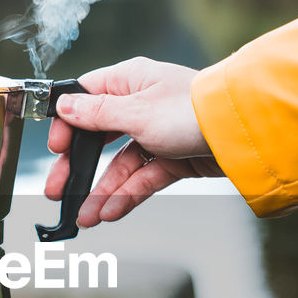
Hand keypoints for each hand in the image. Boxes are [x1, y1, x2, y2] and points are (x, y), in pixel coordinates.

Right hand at [44, 57, 222, 226]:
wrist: (240, 133)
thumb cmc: (191, 110)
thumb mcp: (136, 112)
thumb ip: (97, 114)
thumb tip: (64, 106)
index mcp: (130, 82)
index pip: (86, 99)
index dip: (67, 124)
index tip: (56, 148)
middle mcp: (141, 106)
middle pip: (99, 138)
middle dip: (78, 167)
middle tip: (58, 189)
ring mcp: (157, 134)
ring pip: (120, 165)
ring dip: (102, 190)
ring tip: (86, 215)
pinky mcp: (173, 159)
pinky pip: (142, 179)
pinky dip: (126, 195)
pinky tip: (110, 211)